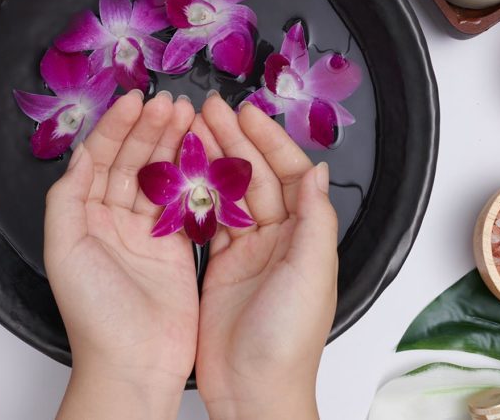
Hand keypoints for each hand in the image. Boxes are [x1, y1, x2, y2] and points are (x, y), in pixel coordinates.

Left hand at [44, 90, 198, 419]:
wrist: (134, 364)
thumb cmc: (93, 315)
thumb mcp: (63, 250)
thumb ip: (67, 197)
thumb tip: (81, 155)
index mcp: (83, 218)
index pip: (99, 159)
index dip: (116, 127)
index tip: (136, 100)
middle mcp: (113, 221)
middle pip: (132, 161)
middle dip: (150, 129)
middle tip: (172, 102)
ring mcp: (146, 234)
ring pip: (160, 177)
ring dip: (172, 145)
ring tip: (189, 116)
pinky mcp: (175, 249)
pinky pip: (184, 203)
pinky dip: (193, 177)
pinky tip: (202, 153)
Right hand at [194, 94, 338, 419]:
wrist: (254, 390)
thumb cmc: (288, 340)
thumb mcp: (311, 274)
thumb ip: (316, 219)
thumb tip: (319, 170)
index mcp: (305, 237)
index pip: (289, 174)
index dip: (268, 141)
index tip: (245, 113)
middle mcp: (279, 240)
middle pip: (256, 178)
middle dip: (234, 140)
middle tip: (208, 109)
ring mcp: (248, 253)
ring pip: (229, 194)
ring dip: (212, 161)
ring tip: (190, 130)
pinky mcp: (221, 269)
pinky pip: (208, 221)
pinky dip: (195, 195)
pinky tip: (180, 174)